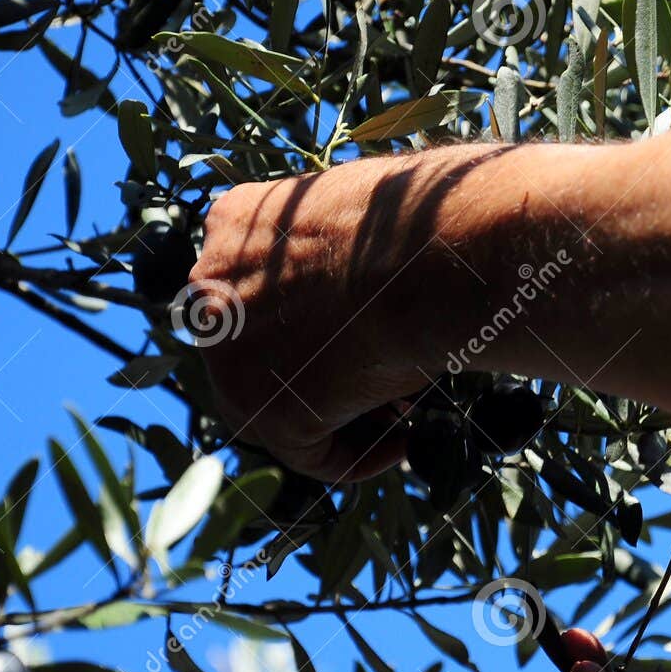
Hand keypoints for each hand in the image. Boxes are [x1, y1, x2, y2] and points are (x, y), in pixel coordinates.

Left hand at [192, 117, 670, 481]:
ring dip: (344, 417)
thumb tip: (440, 256)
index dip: (319, 327)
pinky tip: (404, 438)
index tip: (374, 344)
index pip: (260, 293)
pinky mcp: (260, 403)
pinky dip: (355, 456)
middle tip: (393, 386)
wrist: (457, 251)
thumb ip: (371, 246)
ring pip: (282, 406)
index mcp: (240, 215)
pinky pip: (306, 453)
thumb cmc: (452, 217)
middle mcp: (213, 276)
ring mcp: (225, 343)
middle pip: (261, 355)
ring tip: (410, 404)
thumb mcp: (400, 216)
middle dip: (326, 378)